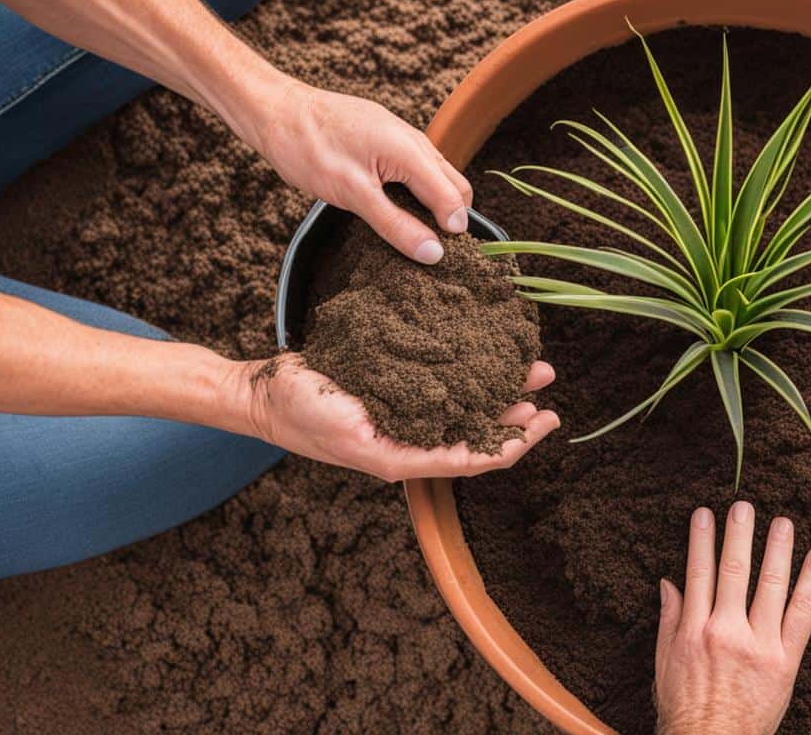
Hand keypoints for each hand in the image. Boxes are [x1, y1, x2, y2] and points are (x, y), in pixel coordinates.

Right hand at [238, 352, 558, 481]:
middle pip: (479, 429)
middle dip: (518, 407)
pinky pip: (443, 385)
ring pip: (466, 404)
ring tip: (529, 363)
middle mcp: (412, 438)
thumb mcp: (352, 434)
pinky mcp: (395, 388)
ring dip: (500, 386)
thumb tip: (453, 451)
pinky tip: (482, 353)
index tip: (548, 418)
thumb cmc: (300, 414)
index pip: (476, 457)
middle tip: (544, 374)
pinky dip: (469, 371)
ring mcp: (404, 414)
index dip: (516, 442)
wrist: (262, 392)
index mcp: (406, 457)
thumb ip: (398, 450)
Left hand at [254, 78, 470, 265]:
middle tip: (422, 244)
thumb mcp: (353, 195)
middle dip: (449, 218)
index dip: (452, 232)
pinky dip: (416, 190)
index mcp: (412, 152)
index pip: (454, 199)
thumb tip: (433, 252)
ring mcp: (404, 137)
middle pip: (456, 187)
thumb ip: (396, 225)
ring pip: (438, 177)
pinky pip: (419, 168)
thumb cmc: (310, 148)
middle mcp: (416, 141)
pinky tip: (390, 204)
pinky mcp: (389, 138)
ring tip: (406, 227)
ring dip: (432, 204)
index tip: (435, 256)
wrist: (278, 110)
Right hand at [655, 503, 810, 734]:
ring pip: (769, 586)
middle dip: (738, 534)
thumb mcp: (665, 664)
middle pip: (733, 571)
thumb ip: (670, 620)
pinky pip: (801, 616)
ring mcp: (758, 645)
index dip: (701, 540)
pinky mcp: (784, 662)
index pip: (698, 573)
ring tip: (782, 522)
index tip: (705, 514)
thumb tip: (669, 583)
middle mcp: (725, 632)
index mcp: (694, 630)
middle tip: (744, 505)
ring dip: (777, 549)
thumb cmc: (686, 709)